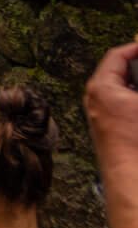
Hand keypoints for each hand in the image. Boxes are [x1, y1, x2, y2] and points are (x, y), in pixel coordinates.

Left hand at [85, 41, 137, 168]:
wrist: (130, 178)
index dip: (136, 48)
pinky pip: (120, 104)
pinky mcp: (106, 126)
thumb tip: (137, 62)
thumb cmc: (136, 141)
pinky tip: (136, 99)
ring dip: (134, 83)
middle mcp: (95, 97)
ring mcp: (99, 113)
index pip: (118, 55)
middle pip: (118, 70)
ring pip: (120, 88)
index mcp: (102, 86)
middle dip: (136, 67)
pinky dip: (132, 98)